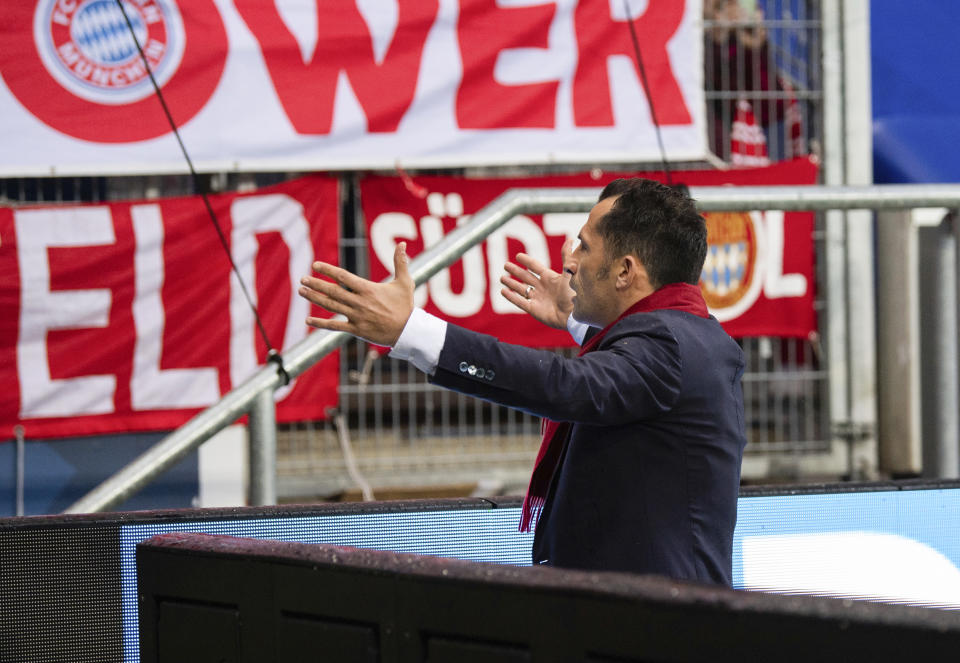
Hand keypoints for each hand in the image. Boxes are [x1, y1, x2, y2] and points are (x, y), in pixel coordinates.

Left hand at [299, 242, 413, 345]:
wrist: (408, 331)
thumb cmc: (406, 306)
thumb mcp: (405, 282)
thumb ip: (400, 262)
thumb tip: (402, 244)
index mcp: (368, 289)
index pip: (343, 276)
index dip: (328, 270)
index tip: (315, 265)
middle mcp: (360, 302)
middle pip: (333, 291)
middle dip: (316, 284)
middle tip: (303, 279)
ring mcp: (356, 317)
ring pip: (331, 306)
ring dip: (315, 298)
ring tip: (302, 291)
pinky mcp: (356, 330)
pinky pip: (334, 327)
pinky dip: (320, 324)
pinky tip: (308, 321)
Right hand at [499, 238, 574, 329]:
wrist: (574, 314)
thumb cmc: (575, 293)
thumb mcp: (570, 272)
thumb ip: (567, 256)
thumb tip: (571, 239)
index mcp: (550, 278)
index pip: (536, 267)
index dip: (527, 261)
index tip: (518, 256)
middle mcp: (543, 288)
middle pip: (526, 277)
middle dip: (516, 271)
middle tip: (505, 265)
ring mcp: (538, 299)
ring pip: (521, 289)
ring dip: (511, 283)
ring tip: (501, 278)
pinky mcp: (534, 310)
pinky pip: (520, 302)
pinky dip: (511, 297)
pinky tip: (503, 291)